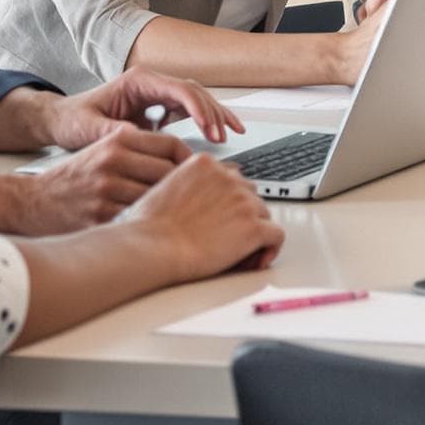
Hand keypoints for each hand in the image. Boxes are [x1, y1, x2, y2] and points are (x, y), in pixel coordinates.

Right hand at [15, 127, 194, 234]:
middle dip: (185, 188)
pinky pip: (138, 221)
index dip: (191, 160)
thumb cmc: (75, 179)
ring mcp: (105, 190)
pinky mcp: (99, 217)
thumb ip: (140, 152)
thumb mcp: (103, 152)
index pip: (170, 144)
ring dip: (169, 210)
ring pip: (156, 199)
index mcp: (117, 141)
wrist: (31, 202)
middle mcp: (112, 161)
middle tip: (198, 199)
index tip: (201, 173)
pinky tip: (155, 231)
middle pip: (168, 172)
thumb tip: (187, 164)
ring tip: (180, 218)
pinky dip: (148, 226)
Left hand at [48, 70, 242, 147]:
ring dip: (213, 115)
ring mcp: (156, 94)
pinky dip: (205, 119)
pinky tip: (218, 131)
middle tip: (220, 137)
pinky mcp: (159, 107)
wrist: (61, 120)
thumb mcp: (89, 129)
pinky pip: (189, 110)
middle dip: (210, 113)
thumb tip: (140, 138)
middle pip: (192, 91)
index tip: (209, 128)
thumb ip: (114, 132)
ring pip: (195, 99)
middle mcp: (151, 83)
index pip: (178, 88)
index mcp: (138, 81)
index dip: (197, 108)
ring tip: (230, 133)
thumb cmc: (73, 120)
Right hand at [123, 154, 283, 278]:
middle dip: (241, 215)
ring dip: (254, 232)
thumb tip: (196, 201)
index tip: (222, 218)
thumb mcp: (163, 187)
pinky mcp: (253, 227)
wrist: (151, 247)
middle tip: (228, 237)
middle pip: (249, 194)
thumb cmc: (147, 226)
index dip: (228, 202)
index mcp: (205, 164)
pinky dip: (270, 248)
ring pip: (264, 214)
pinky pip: (276, 235)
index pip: (231, 178)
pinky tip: (258, 259)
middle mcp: (228, 177)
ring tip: (238, 253)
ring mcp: (243, 201)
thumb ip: (187, 186)